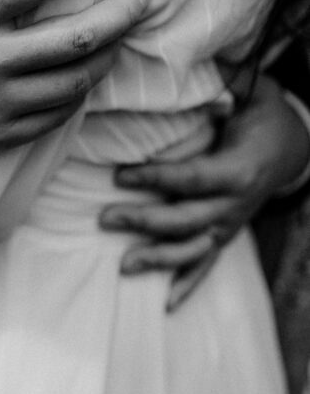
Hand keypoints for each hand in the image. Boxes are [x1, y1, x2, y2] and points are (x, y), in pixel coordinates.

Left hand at [99, 75, 309, 310]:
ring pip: (193, 249)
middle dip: (144, 220)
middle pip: (186, 219)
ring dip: (158, 259)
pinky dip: (188, 284)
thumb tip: (216, 88)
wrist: (296, 149)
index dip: (155, 177)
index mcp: (238, 169)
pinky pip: (208, 264)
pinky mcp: (228, 235)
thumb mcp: (256, 95)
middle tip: (103, 217)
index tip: (118, 174)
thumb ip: (233, 91)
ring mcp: (231, 224)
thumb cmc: (265, 116)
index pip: (191, 178)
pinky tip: (166, 305)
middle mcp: (235, 204)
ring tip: (123, 266)